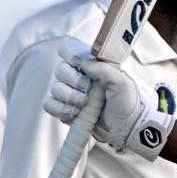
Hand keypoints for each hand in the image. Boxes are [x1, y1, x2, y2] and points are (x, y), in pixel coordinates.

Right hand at [44, 40, 173, 160]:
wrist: (125, 128)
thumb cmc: (126, 102)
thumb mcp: (121, 82)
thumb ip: (104, 69)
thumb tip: (83, 63)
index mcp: (93, 65)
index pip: (70, 49)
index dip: (70, 54)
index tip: (78, 64)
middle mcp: (80, 76)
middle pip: (60, 69)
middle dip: (72, 79)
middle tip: (86, 89)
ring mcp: (71, 93)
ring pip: (54, 88)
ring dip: (68, 97)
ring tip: (83, 104)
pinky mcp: (65, 109)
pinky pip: (50, 105)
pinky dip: (60, 109)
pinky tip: (74, 113)